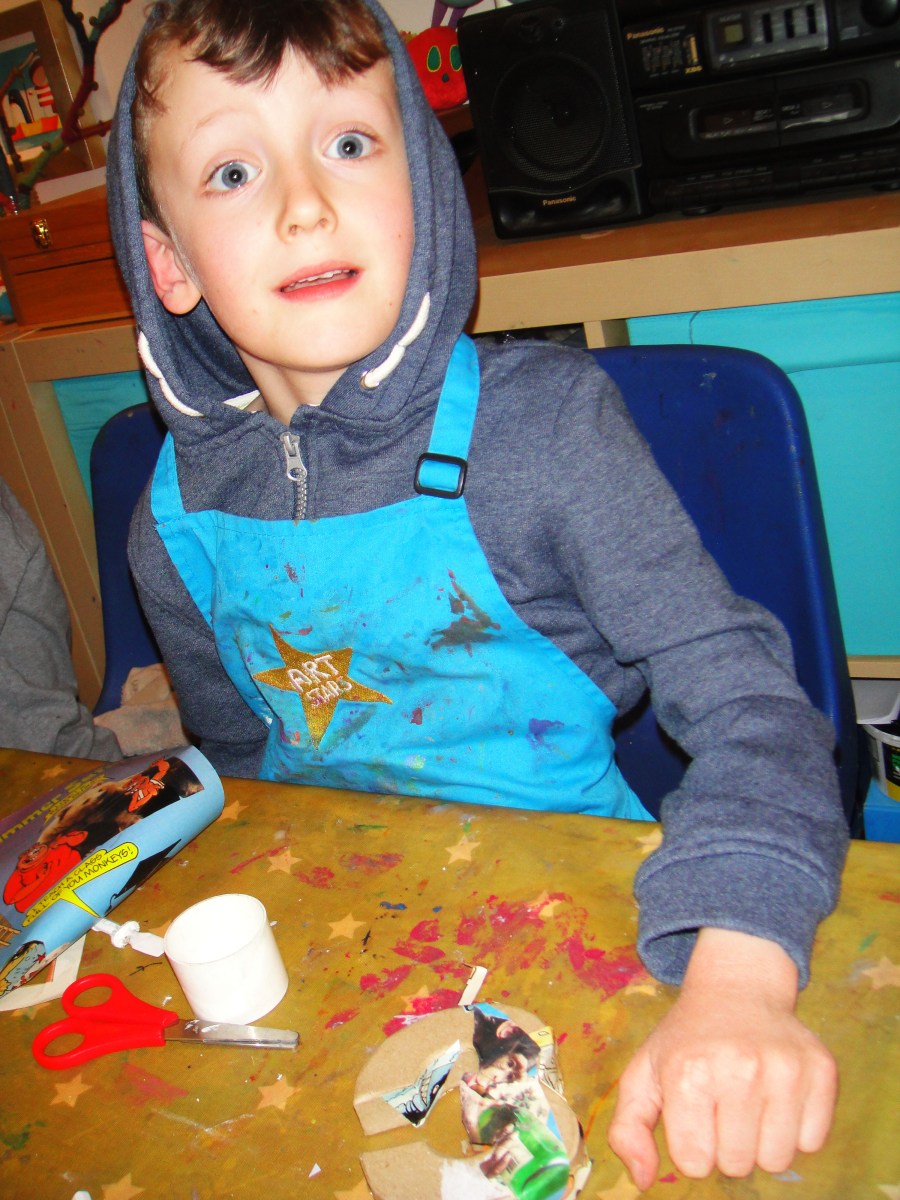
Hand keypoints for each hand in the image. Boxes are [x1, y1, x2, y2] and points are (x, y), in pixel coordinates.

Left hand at [608, 928, 837, 1189]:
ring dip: (762, 1142)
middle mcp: (739, 1067)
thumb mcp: (644, 1073)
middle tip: (723, 1104)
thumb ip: (628, 1130)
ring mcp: (785, 1067)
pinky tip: (777, 1094)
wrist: (737, 988)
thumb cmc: (687, 1039)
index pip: (695, 1163)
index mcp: (688, 1071)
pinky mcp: (821, 1069)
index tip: (694, 1113)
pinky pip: (812, 1141)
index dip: (693, 1145)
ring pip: (778, 1160)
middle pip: (737, 1165)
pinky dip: (795, 1129)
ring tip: (749, 1101)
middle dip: (726, 1145)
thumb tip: (643, 1181)